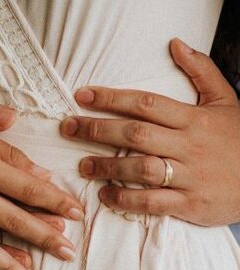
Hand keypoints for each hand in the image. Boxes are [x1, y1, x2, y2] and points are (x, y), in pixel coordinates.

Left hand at [61, 38, 239, 225]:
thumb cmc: (239, 139)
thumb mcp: (225, 101)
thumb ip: (201, 71)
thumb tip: (176, 43)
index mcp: (194, 119)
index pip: (146, 103)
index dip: (112, 98)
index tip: (82, 96)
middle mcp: (189, 145)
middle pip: (136, 133)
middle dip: (97, 129)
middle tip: (68, 128)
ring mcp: (189, 175)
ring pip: (141, 168)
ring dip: (107, 166)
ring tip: (83, 165)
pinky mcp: (190, 203)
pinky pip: (152, 202)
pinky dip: (126, 200)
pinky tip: (106, 195)